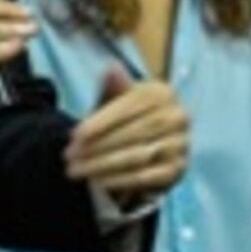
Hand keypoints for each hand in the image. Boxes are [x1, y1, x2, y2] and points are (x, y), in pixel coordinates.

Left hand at [64, 67, 188, 197]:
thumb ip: (113, 87)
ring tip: (76, 170)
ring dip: (102, 165)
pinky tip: (97, 182)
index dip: (101, 121)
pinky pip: (145, 177)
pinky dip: (118, 181)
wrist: (144, 147)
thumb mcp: (116, 101)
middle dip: (97, 146)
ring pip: (137, 156)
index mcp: (163, 93)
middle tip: (70, 156)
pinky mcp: (177, 170)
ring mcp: (180, 145)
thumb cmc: (124, 119)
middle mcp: (178, 117)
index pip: (130, 107)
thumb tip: (112, 69)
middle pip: (133, 133)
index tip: (74, 134)